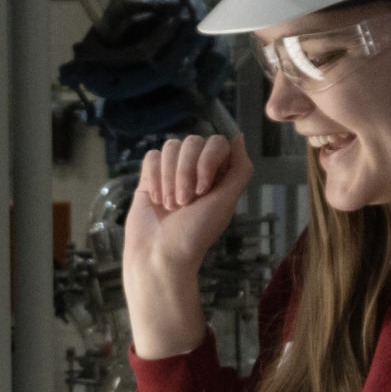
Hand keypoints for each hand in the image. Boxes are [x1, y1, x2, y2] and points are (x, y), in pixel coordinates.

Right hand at [121, 134, 250, 359]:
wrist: (159, 254)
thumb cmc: (195, 234)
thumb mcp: (226, 202)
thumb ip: (240, 169)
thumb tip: (239, 137)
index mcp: (219, 174)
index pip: (216, 143)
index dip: (207, 161)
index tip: (203, 191)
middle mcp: (197, 169)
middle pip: (191, 142)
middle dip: (185, 173)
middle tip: (184, 203)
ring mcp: (172, 172)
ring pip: (170, 147)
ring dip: (169, 178)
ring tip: (170, 205)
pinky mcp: (150, 177)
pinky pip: (151, 157)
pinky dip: (154, 177)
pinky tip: (156, 199)